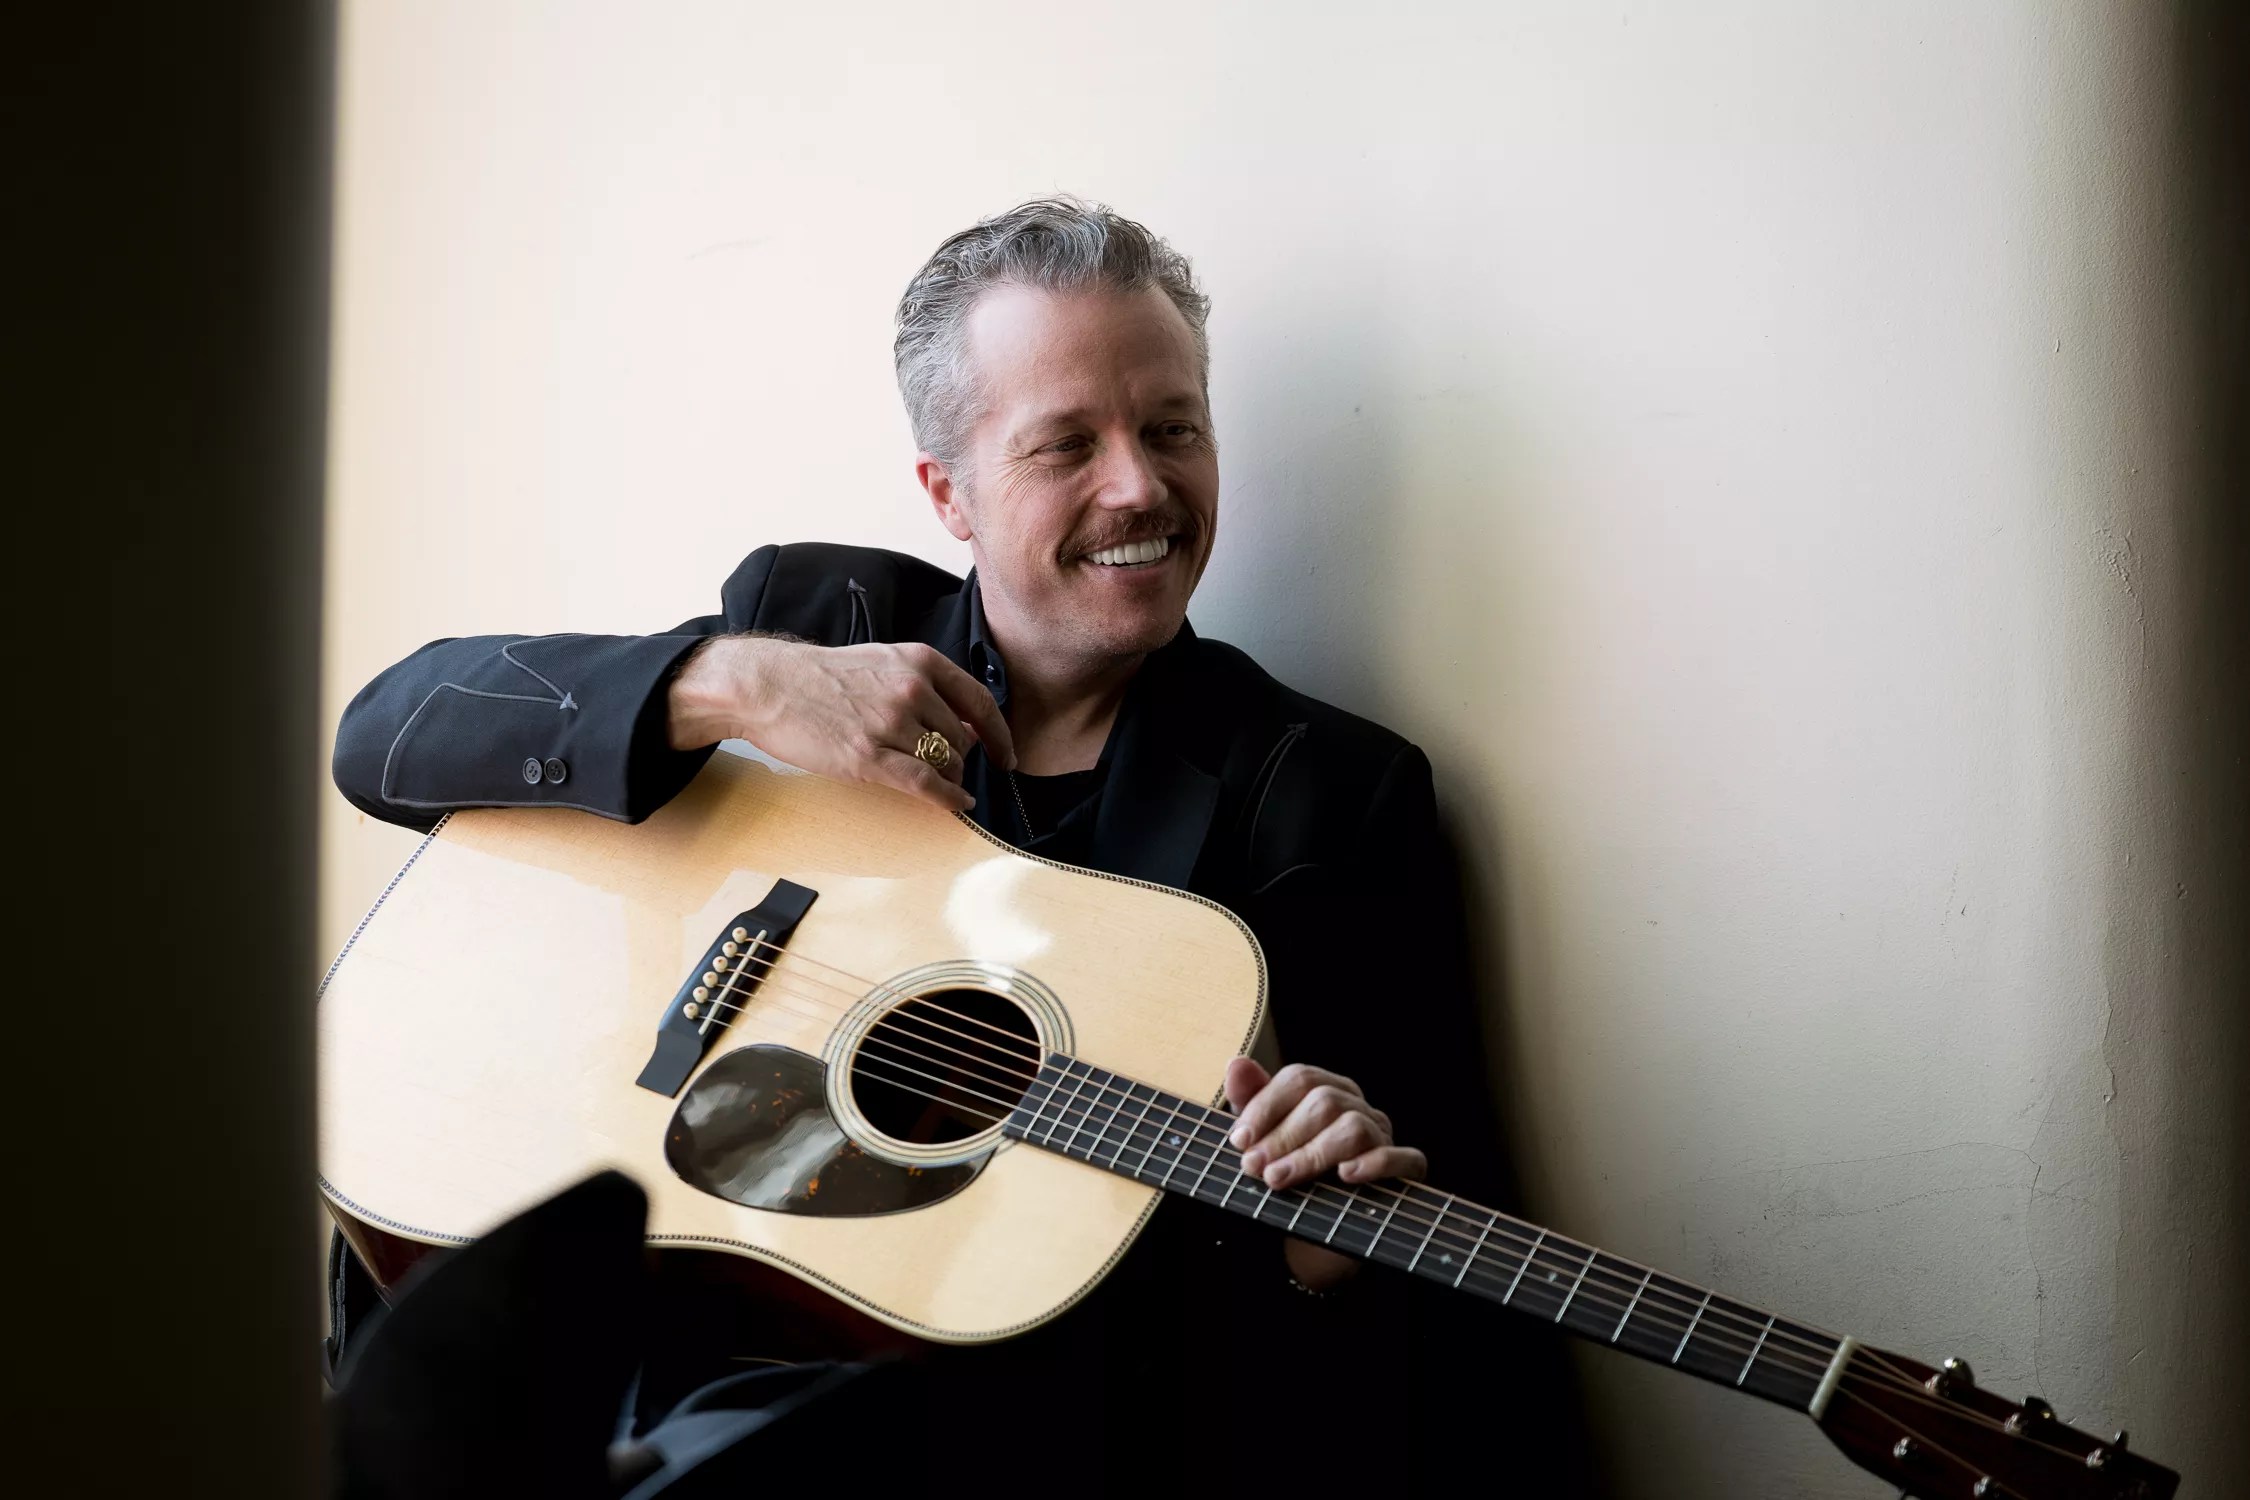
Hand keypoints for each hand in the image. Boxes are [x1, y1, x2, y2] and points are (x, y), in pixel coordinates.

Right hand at [669, 636, 1015, 811]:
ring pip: (946, 762)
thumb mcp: (883, 661)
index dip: (1000, 735)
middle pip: (963, 739)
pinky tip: (957, 805)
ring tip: (940, 785)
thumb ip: (925, 686)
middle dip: (962, 761)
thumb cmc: (822, 676)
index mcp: (920, 662)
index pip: (980, 702)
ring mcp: (891, 724)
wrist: (769, 685)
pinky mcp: (868, 756)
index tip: (1007, 755)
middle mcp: (912, 689)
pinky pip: (924, 783)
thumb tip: (966, 725)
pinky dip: (948, 798)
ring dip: (949, 779)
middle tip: (953, 773)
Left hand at [1222, 1058, 1426, 1191]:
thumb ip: (1251, 1102)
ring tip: (1278, 1178)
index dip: (1266, 1106)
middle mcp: (1358, 1107)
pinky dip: (1374, 1164)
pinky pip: (1402, 1158)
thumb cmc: (1292, 1177)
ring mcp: (1384, 1137)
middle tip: (1252, 1166)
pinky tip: (1345, 1175)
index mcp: (1327, 1090)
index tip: (1239, 1140)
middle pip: (1325, 1102)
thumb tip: (1237, 1065)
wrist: (1319, 1233)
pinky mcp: (1406, 1170)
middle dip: (1283, 1135)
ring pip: (1354, 1128)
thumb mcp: (1264, 1140)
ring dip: (1312, 1154)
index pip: (1300, 1079)